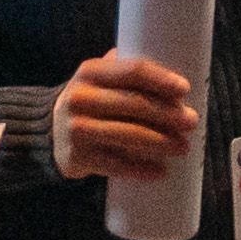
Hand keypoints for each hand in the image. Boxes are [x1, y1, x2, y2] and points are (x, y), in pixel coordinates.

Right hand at [51, 53, 197, 181]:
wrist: (48, 133)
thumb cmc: (89, 102)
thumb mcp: (98, 79)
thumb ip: (126, 70)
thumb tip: (175, 67)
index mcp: (90, 71)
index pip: (132, 71)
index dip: (161, 80)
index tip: (184, 90)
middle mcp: (80, 98)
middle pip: (134, 104)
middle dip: (168, 114)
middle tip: (192, 122)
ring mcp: (77, 128)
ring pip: (128, 136)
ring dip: (161, 142)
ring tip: (183, 147)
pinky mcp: (78, 157)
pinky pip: (115, 164)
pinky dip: (140, 169)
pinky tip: (159, 172)